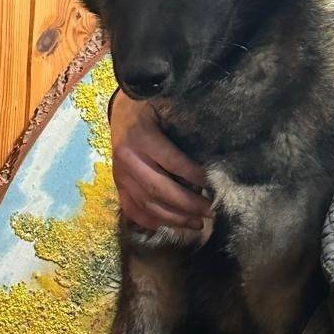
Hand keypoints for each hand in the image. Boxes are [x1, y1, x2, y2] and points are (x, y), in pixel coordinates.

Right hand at [109, 89, 212, 232]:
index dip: (195, 177)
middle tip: (210, 211)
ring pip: (146, 204)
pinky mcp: (117, 184)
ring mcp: (120, 174)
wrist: (122, 109)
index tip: (215, 186)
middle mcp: (127, 159)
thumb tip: (211, 160)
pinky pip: (131, 209)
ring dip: (174, 218)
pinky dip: (149, 221)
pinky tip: (168, 226)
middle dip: (188, 204)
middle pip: (159, 189)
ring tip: (197, 223)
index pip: (173, 163)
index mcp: (141, 137)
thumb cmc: (151, 107)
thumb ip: (184, 130)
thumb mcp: (167, 108)